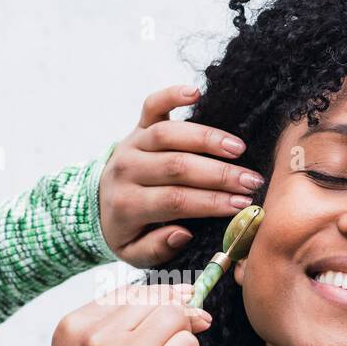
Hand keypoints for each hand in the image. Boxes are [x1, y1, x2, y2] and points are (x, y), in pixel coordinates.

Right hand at [45, 283, 210, 345]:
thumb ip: (115, 324)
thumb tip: (183, 298)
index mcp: (73, 328)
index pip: (128, 291)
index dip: (159, 294)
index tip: (177, 302)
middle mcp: (96, 340)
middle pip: (156, 301)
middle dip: (176, 314)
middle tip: (183, 334)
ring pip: (175, 318)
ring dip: (182, 338)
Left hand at [98, 85, 265, 267]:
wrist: (96, 203)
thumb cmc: (126, 229)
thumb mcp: (134, 253)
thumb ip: (156, 249)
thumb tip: (182, 233)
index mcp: (128, 205)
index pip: (175, 200)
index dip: (210, 202)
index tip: (241, 205)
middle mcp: (127, 171)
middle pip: (176, 167)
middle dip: (219, 174)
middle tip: (251, 181)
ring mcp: (132, 145)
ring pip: (168, 136)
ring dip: (206, 139)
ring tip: (237, 148)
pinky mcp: (137, 126)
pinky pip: (152, 106)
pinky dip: (171, 95)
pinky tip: (196, 92)